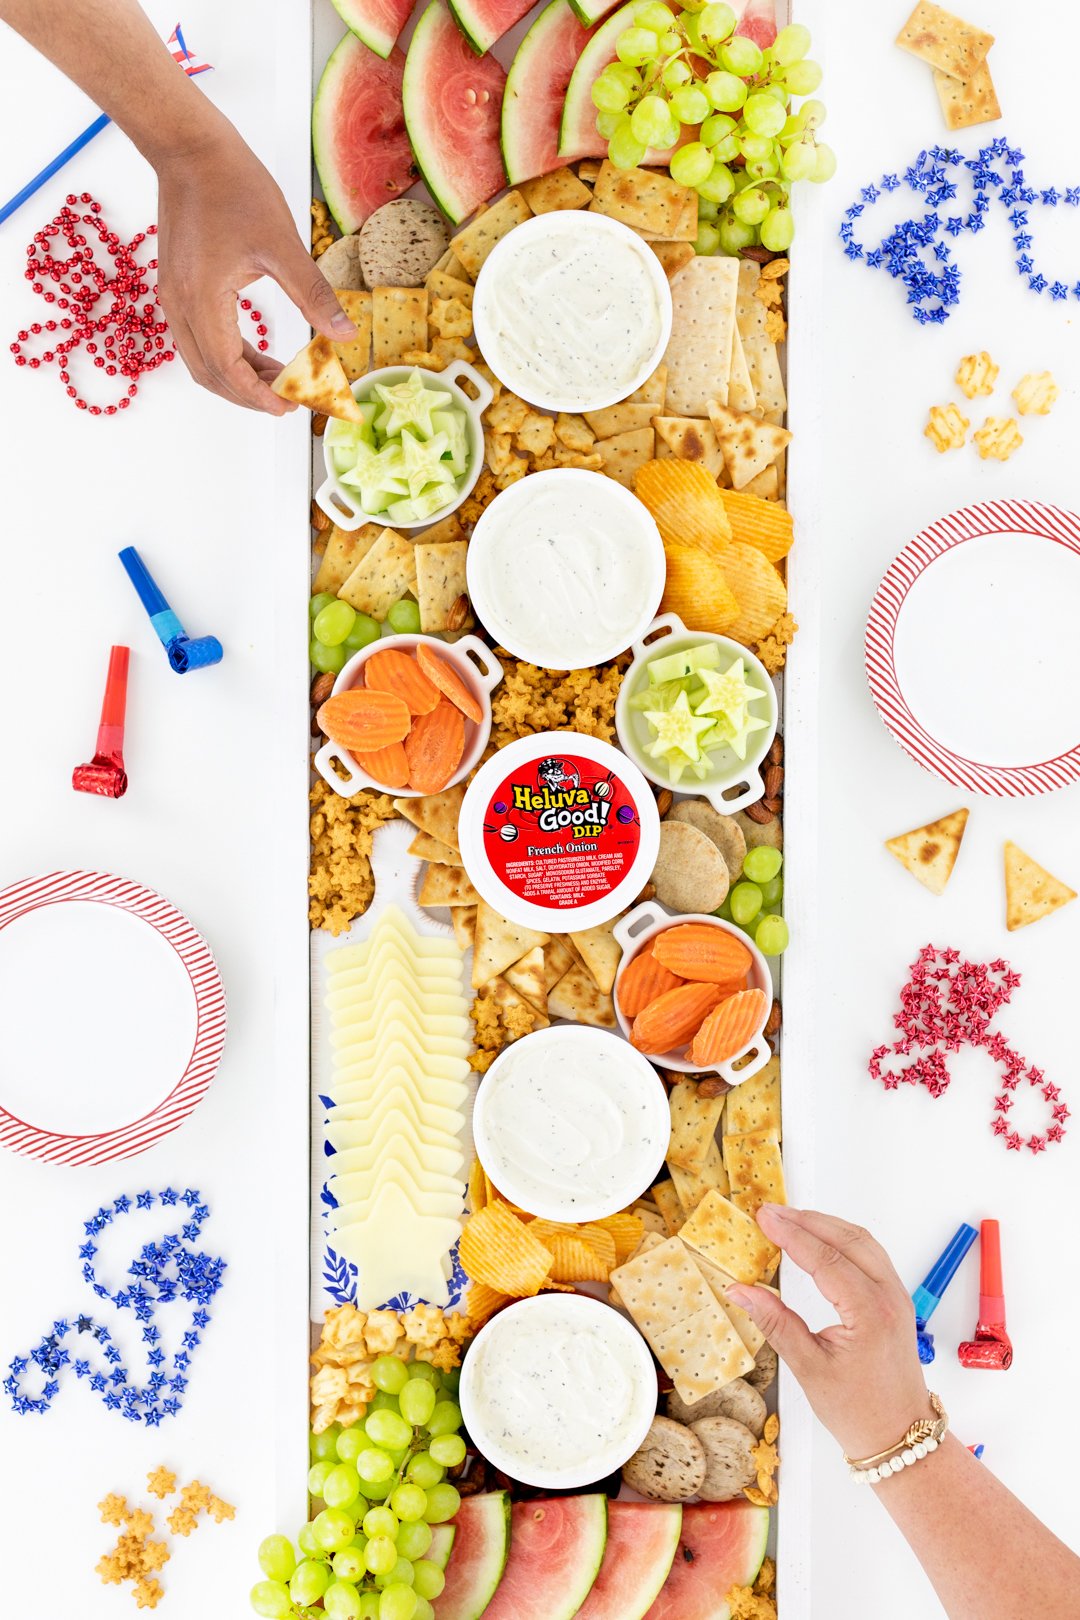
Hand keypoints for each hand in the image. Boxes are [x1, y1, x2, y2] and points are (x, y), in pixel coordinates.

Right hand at [154, 127, 355, 413]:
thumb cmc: (232, 185)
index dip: (259, 396)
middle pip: (211, 375)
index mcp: (203, 299)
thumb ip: (313, 295)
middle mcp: (179, 305)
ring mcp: (173, 297)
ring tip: (281, 379)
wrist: (189, 148)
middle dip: (251, 395)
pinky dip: (228, 356)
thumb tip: (343, 335)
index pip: (228, 370)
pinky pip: (198, 339)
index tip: (290, 407)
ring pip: (202, 361)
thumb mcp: (282, 244)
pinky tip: (259, 353)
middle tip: (293, 399)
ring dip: (239, 378)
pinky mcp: (176, 287)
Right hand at [727, 1205, 931, 1459]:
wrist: (901, 1435)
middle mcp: (889, 1297)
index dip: (791, 1234)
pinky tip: (820, 1238)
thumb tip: (740, 1290)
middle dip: (806, 1220)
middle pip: (847, 1239)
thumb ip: (775, 1323)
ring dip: (826, 1224)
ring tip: (789, 1219)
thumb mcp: (809, 1369)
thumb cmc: (857, 1410)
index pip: (826, 1259)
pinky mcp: (896, 1300)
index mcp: (869, 1314)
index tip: (763, 1217)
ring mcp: (897, 1296)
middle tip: (769, 1213)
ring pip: (862, 1242)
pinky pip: (870, 1254)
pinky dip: (842, 1238)